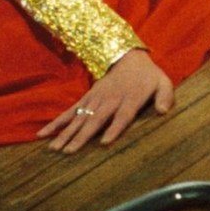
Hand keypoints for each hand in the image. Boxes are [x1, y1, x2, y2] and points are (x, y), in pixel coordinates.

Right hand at [38, 48, 172, 152]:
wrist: (129, 58)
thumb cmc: (149, 77)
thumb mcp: (163, 82)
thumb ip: (166, 96)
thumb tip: (163, 111)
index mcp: (130, 98)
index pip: (122, 116)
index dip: (114, 129)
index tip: (104, 143)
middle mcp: (111, 100)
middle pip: (96, 120)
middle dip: (82, 136)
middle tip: (69, 152)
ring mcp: (96, 99)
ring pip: (80, 118)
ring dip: (66, 133)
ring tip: (54, 149)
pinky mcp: (87, 98)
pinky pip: (70, 112)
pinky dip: (57, 123)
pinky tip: (43, 134)